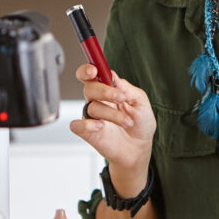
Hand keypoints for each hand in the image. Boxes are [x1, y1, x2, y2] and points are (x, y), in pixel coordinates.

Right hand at [69, 63, 155, 196]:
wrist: (140, 148)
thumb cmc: (140, 123)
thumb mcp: (140, 102)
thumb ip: (127, 88)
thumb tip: (112, 76)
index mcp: (108, 89)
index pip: (91, 74)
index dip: (88, 69)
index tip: (94, 70)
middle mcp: (97, 100)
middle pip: (89, 87)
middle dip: (105, 91)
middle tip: (120, 98)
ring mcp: (91, 116)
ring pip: (91, 107)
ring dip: (112, 114)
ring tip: (127, 123)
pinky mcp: (88, 132)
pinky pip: (77, 125)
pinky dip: (87, 125)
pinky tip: (101, 127)